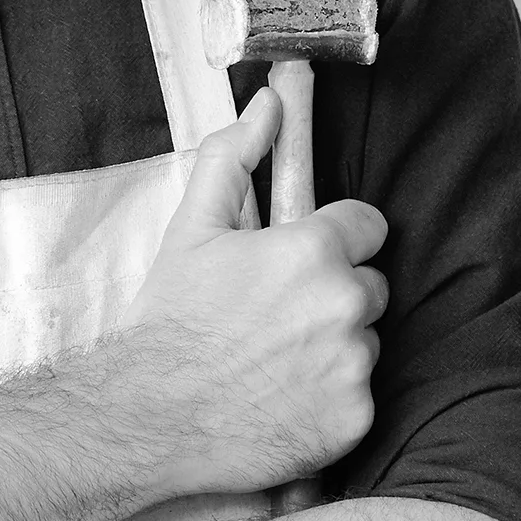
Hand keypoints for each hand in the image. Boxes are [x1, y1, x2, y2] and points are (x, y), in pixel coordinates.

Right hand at [114, 87, 389, 494]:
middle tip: (277, 316)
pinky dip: (331, 399)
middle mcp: (345, 304)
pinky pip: (360, 396)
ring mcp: (354, 365)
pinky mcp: (356, 418)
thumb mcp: (192, 226)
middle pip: (371, 286)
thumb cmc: (170, 319)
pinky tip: (284, 399)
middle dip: (334, 295)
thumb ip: (236, 155)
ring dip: (334, 347)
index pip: (369, 227)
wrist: (150, 415)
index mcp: (313, 250)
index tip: (302, 260)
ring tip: (274, 362)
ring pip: (366, 341)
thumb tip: (269, 102)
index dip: (334, 240)